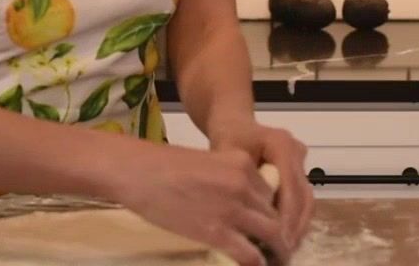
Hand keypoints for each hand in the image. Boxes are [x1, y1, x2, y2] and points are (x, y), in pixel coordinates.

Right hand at [112, 143, 289, 265]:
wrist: (139, 172)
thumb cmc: (164, 166)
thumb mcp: (209, 163)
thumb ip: (230, 178)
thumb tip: (240, 204)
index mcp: (242, 163)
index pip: (271, 193)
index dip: (272, 212)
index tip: (272, 226)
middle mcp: (244, 184)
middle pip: (275, 214)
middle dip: (278, 233)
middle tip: (278, 248)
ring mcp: (233, 208)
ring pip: (271, 234)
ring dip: (276, 250)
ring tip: (275, 260)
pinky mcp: (218, 232)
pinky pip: (249, 253)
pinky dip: (256, 263)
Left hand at [209, 121, 313, 252]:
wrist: (234, 122)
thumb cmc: (228, 137)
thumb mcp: (226, 156)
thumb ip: (237, 184)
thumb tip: (243, 221)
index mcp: (281, 145)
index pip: (290, 188)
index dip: (285, 219)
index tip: (278, 243)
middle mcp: (297, 152)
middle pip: (303, 197)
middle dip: (294, 228)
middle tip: (284, 253)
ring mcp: (301, 162)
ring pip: (307, 201)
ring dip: (298, 228)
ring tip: (285, 250)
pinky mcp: (299, 172)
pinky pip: (302, 199)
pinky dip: (295, 220)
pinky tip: (284, 239)